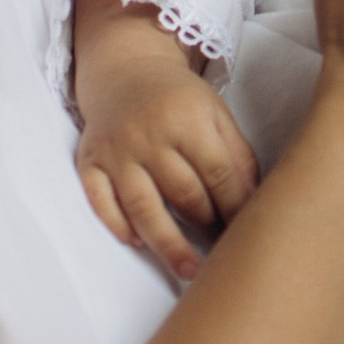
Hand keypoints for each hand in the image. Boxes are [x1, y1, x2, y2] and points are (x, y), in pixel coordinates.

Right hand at [75, 4, 261, 283]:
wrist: (125, 72)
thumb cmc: (179, 100)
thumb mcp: (217, 114)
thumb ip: (238, 156)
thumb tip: (254, 205)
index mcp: (187, 119)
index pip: (219, 175)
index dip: (237, 209)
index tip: (251, 234)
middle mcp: (148, 135)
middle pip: (184, 194)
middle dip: (208, 226)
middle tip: (225, 253)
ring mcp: (116, 151)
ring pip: (143, 207)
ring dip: (168, 244)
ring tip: (190, 271)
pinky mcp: (89, 162)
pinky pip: (101, 202)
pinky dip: (118, 226)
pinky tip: (140, 243)